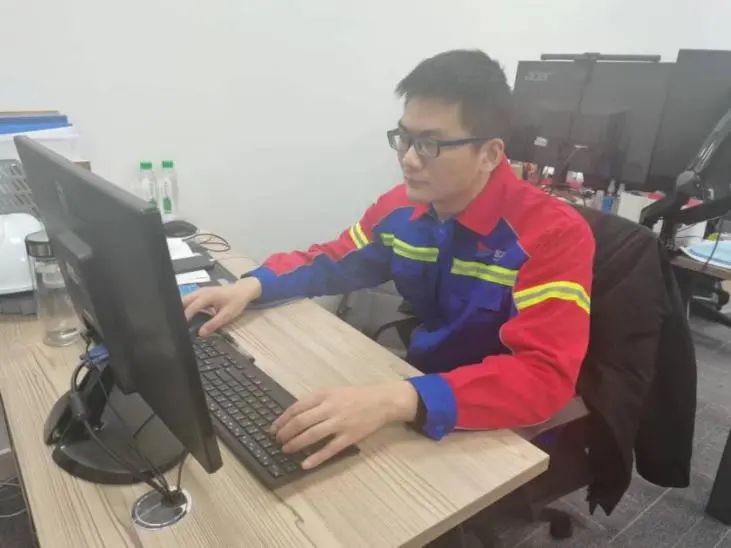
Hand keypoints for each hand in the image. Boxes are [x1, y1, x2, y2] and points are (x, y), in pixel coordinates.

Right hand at [182, 277, 261, 335]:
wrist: (242, 290)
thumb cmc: (236, 302)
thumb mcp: (227, 315)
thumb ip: (214, 324)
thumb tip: (201, 333)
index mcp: (207, 296)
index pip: (191, 307)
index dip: (185, 317)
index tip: (179, 328)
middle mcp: (200, 292)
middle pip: (183, 301)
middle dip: (177, 312)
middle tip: (175, 325)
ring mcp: (199, 291)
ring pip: (184, 299)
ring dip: (180, 309)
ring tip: (178, 322)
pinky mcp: (200, 293)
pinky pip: (189, 299)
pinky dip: (184, 307)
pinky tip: (184, 316)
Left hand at [270, 381, 417, 469]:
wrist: (382, 401)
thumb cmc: (356, 396)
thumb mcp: (334, 392)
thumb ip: (316, 402)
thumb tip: (294, 415)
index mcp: (324, 395)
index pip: (296, 407)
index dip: (282, 419)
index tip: (273, 428)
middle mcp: (330, 408)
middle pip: (301, 422)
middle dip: (285, 433)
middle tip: (277, 441)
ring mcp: (339, 423)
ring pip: (312, 435)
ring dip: (296, 444)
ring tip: (286, 450)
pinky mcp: (349, 437)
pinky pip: (329, 449)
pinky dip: (316, 458)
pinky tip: (305, 464)